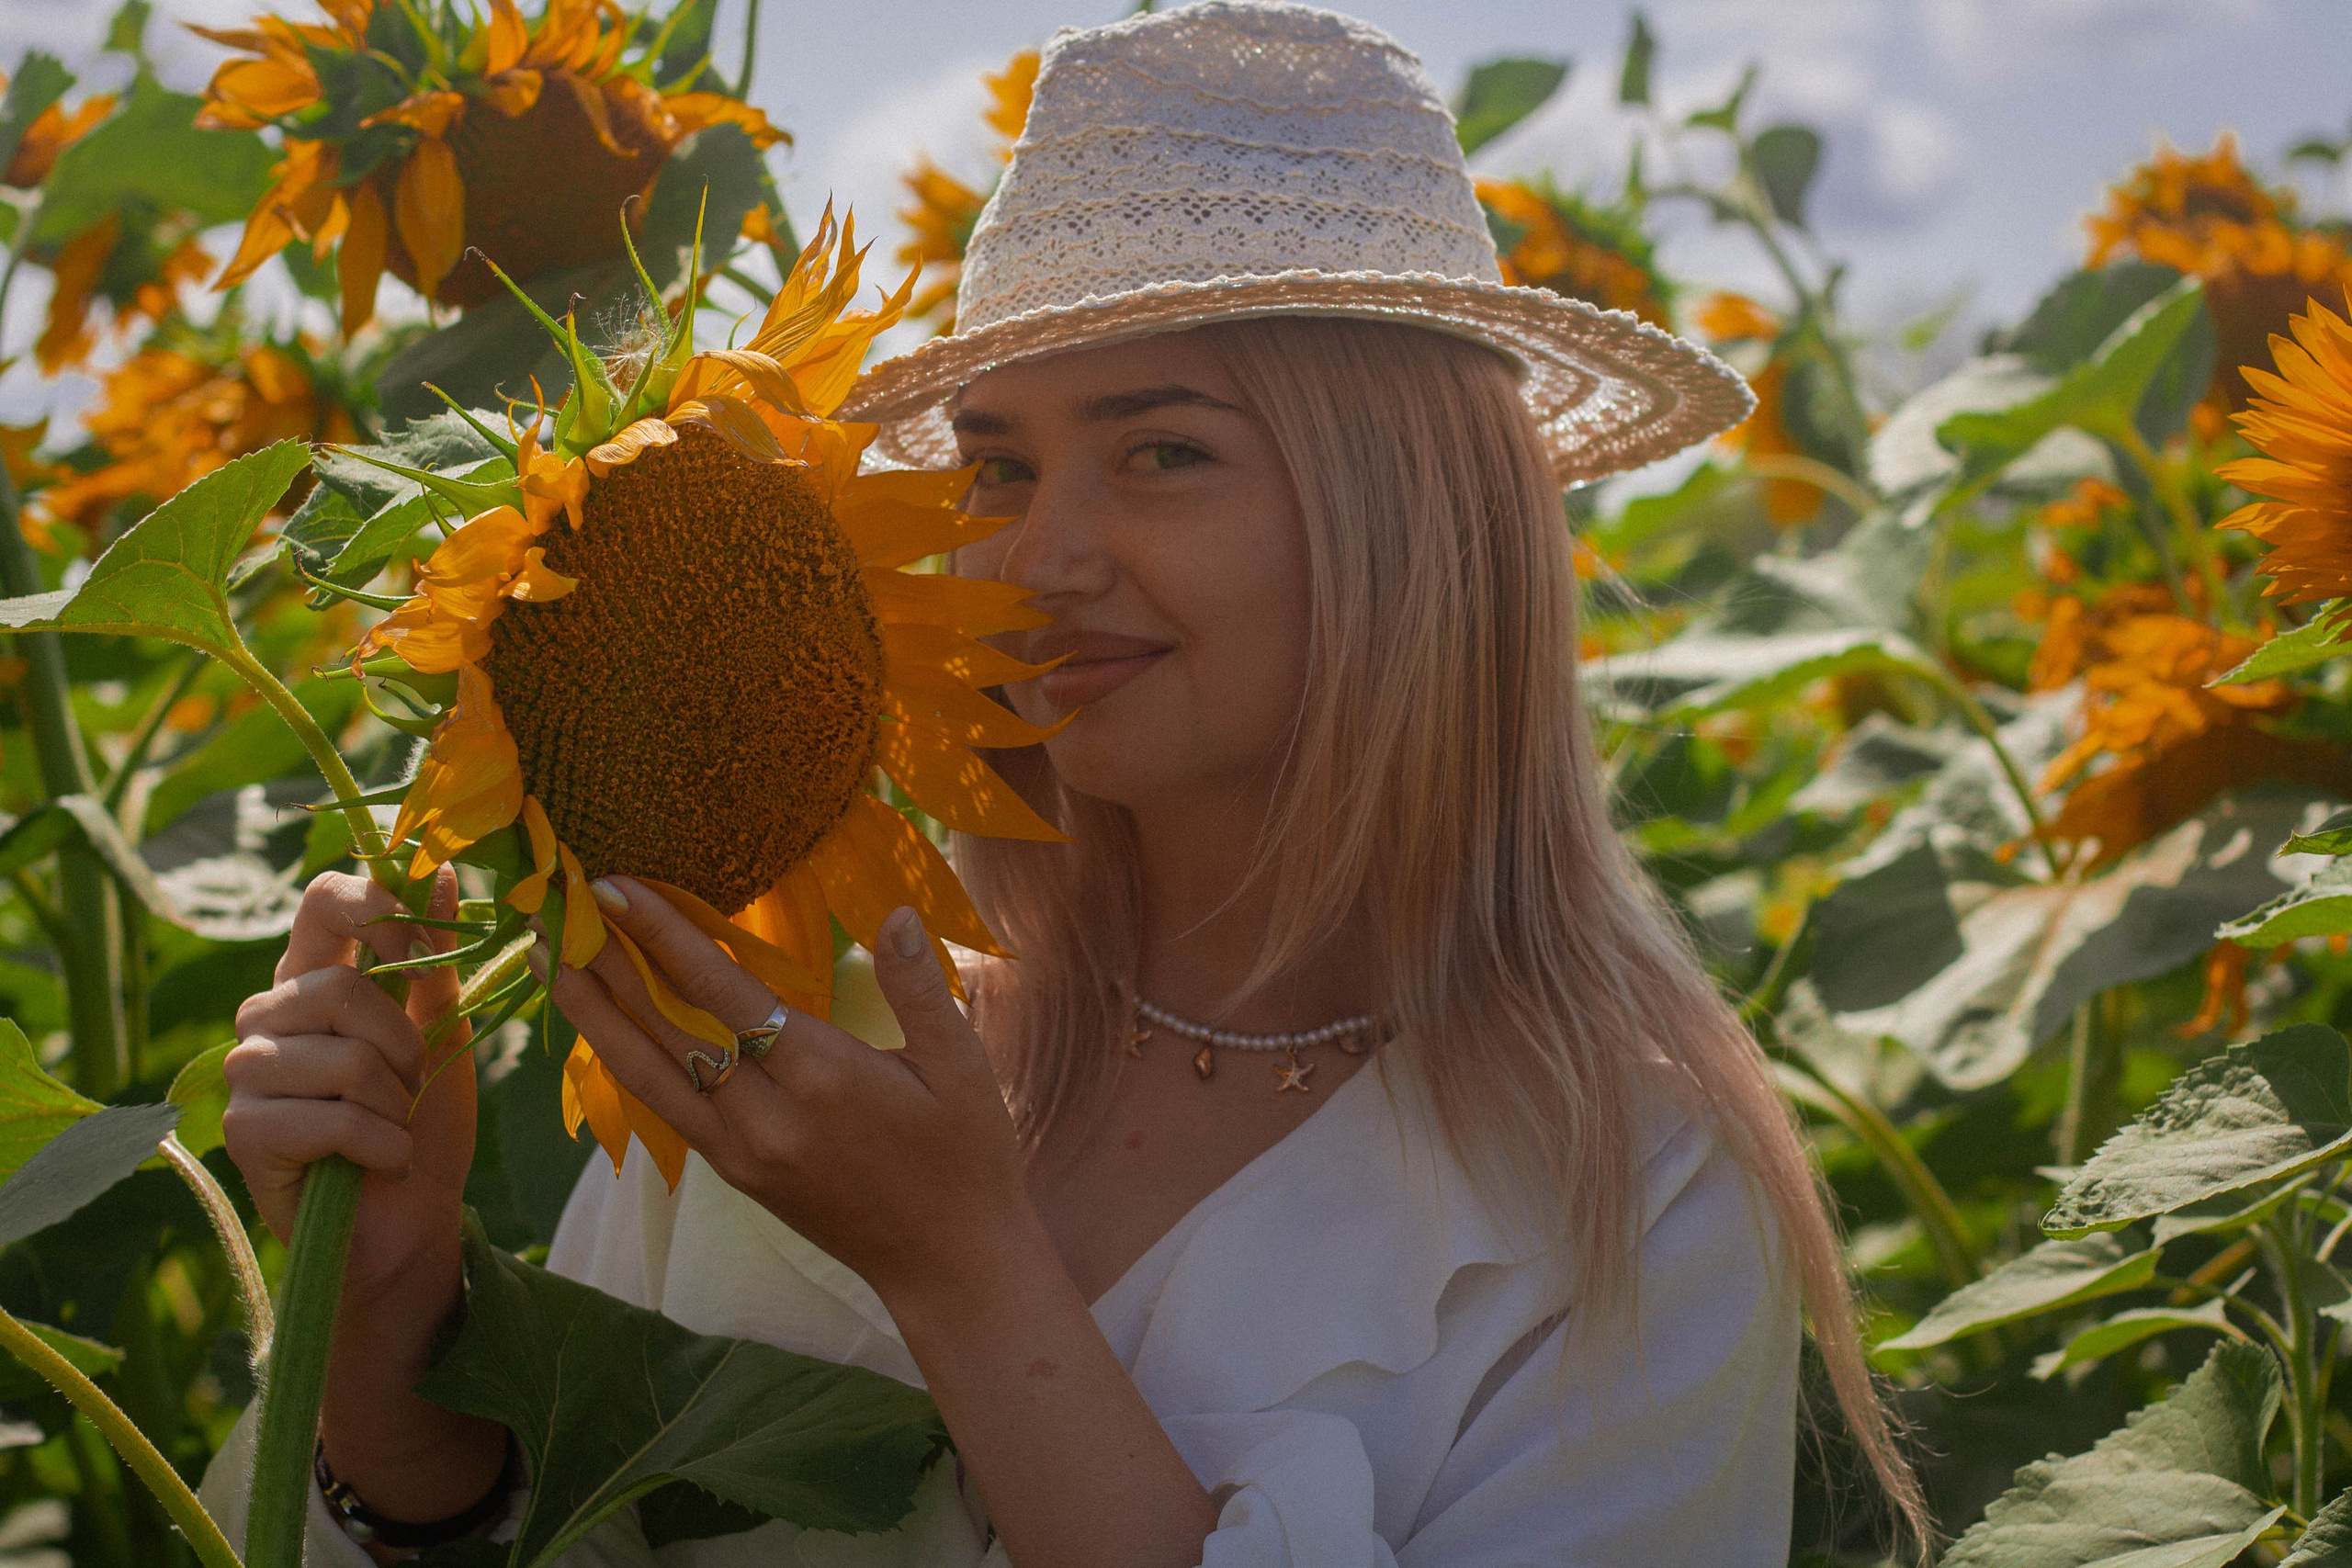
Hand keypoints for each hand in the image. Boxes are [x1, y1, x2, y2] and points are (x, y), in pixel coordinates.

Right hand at [224, 868, 473, 1289]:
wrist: (413, 1219)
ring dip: (395, 1102)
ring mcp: (247, 1072)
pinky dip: (381, 1145)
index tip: (420, 948)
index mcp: (315, 977)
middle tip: (414, 1082)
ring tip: (393, 1127)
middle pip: (337, 988)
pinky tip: (379, 1163)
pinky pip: (333, 1118)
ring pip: (342, 1058)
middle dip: (402, 1042)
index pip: (321, 902)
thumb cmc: (425, 1120)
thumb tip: (438, 869)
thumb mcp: (444, 1030)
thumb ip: (437, 956)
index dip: (376, 909)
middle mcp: (267, 1014)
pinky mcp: (244, 1131)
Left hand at [548, 877, 1036, 1309]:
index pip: (723, 992)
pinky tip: (602, 1029)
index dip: (665, 936)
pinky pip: (666, 1108)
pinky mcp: (735, 1175)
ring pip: (649, 1074)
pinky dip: (626, 1062)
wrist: (948, 1264)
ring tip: (550, 960)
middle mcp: (767, 1116)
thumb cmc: (967, 1158)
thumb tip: (893, 913)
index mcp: (823, 1077)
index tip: (616, 886)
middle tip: (555, 907)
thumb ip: (921, 987)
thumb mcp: (963, 1068)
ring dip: (594, 1015)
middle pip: (666, 1029)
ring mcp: (742, 1152)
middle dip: (606, 964)